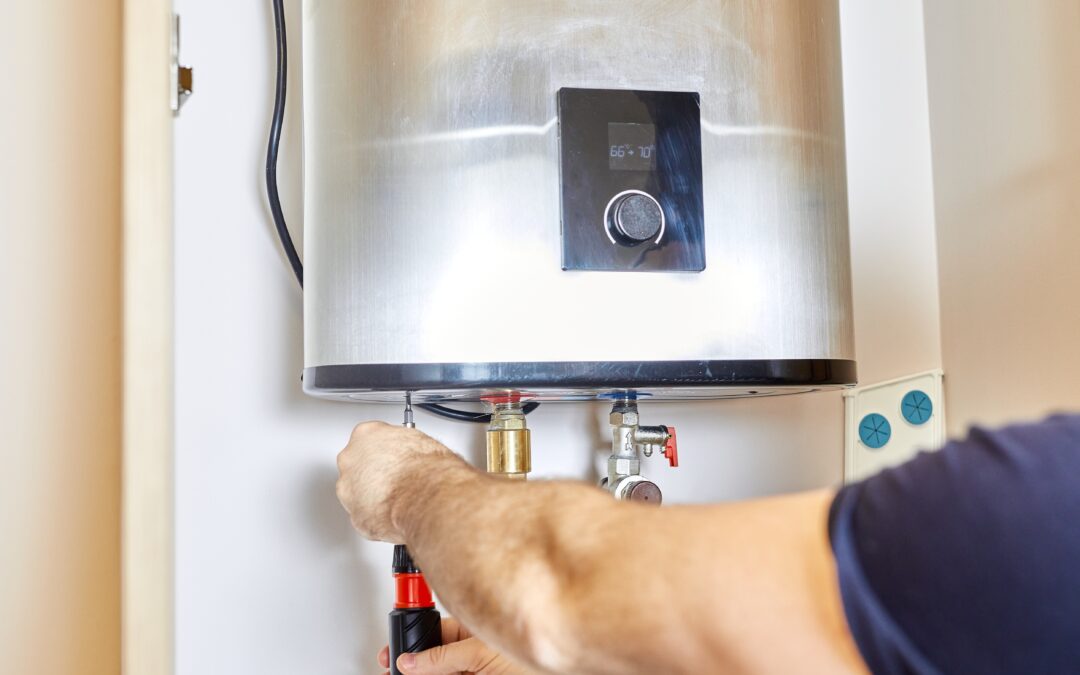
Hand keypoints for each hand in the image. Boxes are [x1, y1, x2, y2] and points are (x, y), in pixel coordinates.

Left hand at [335, 421, 459, 541]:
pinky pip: (365, 517)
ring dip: (373, 497)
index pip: (368, 439)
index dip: (383, 451)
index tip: (392, 456)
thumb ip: (402, 447)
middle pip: (357, 466)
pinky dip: (378, 518)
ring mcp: (349, 490)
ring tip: (398, 500)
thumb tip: (410, 455)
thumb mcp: (419, 441)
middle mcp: (350, 461)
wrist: (426, 497)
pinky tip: (395, 515)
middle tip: (395, 479)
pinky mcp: (355, 517)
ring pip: (357, 494)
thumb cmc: (425, 469)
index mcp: (365, 435)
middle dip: (373, 474)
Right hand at [378, 618, 530, 674]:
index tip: (393, 653)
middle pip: (433, 659)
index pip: (435, 634)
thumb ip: (443, 656)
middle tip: (394, 671)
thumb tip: (410, 660)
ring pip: (438, 672)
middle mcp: (473, 652)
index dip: (413, 642)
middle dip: (412, 665)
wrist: (552, 674)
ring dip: (420, 674)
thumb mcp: (480, 653)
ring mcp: (473, 671)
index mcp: (475, 631)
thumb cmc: (530, 661)